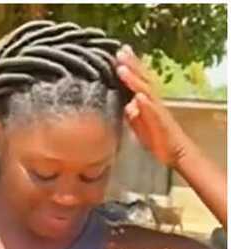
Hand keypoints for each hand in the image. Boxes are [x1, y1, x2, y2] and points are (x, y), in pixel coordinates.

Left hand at [116, 46, 193, 168]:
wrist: (175, 152)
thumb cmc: (157, 136)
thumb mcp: (139, 123)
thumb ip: (132, 112)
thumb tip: (126, 103)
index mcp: (147, 100)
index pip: (139, 78)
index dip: (131, 65)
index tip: (120, 52)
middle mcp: (154, 101)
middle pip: (143, 78)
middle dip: (132, 64)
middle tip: (120, 51)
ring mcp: (158, 110)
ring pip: (146, 90)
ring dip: (134, 79)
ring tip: (123, 68)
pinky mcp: (160, 122)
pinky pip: (153, 111)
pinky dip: (145, 103)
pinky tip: (137, 97)